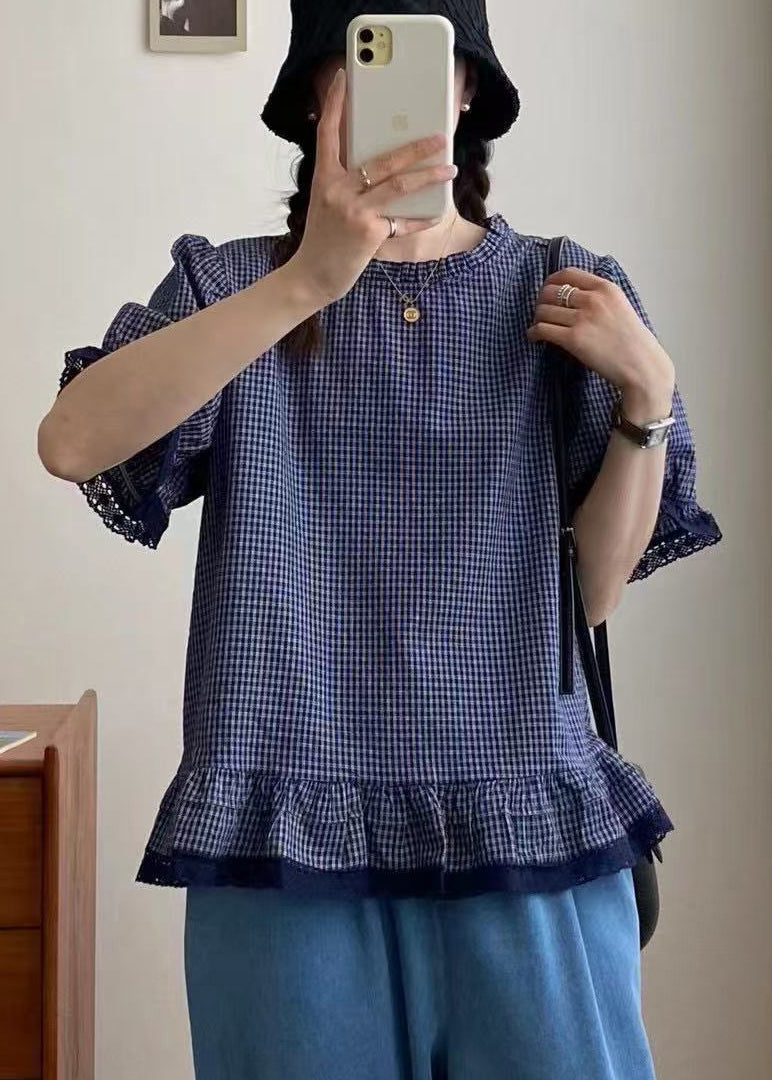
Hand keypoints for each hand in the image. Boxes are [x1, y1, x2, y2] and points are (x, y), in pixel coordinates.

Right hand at [288, 67, 456, 306]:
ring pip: (399, 185)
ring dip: (430, 175)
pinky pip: (402, 221)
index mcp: (323, 178)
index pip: (328, 132)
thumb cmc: (323, 240)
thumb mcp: (327, 203)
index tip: (344, 77)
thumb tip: (383, 167)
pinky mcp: (368, 232)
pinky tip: (437, 212)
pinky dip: (421, 217)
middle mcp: (337, 189)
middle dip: (416, 146)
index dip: (335, 103)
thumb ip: (347, 182)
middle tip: (440, 136)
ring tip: (450, 168)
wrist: (311, 276)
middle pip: (383, 159)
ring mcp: (354, 211)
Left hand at [525, 266, 674, 404]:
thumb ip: (601, 298)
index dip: (551, 281)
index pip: (568, 273)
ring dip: (536, 318)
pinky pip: (542, 329)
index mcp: (606, 288)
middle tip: (540, 312)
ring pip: (543, 310)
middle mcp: (593, 299)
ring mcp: (583, 318)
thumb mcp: (622, 307)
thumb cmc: (633, 342)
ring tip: (538, 326)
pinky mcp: (574, 338)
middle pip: (551, 291)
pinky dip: (533, 333)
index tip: (547, 290)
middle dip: (541, 301)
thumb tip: (574, 297)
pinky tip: (534, 337)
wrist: (642, 366)